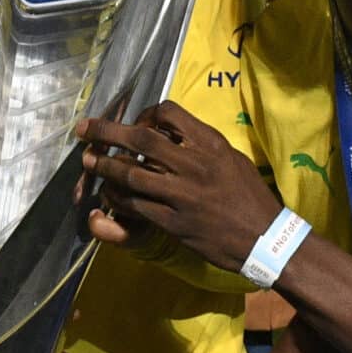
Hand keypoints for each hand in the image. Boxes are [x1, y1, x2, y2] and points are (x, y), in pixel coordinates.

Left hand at [76, 101, 281, 272]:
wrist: (267, 239)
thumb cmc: (250, 196)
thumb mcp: (231, 159)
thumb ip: (201, 144)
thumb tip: (169, 132)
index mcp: (212, 144)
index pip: (169, 113)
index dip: (145, 114)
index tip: (136, 123)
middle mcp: (196, 165)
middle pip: (141, 138)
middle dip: (106, 131)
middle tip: (84, 129)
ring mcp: (184, 195)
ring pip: (132, 173)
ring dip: (105, 166)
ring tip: (89, 161)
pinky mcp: (175, 223)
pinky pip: (136, 206)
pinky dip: (118, 198)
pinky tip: (109, 195)